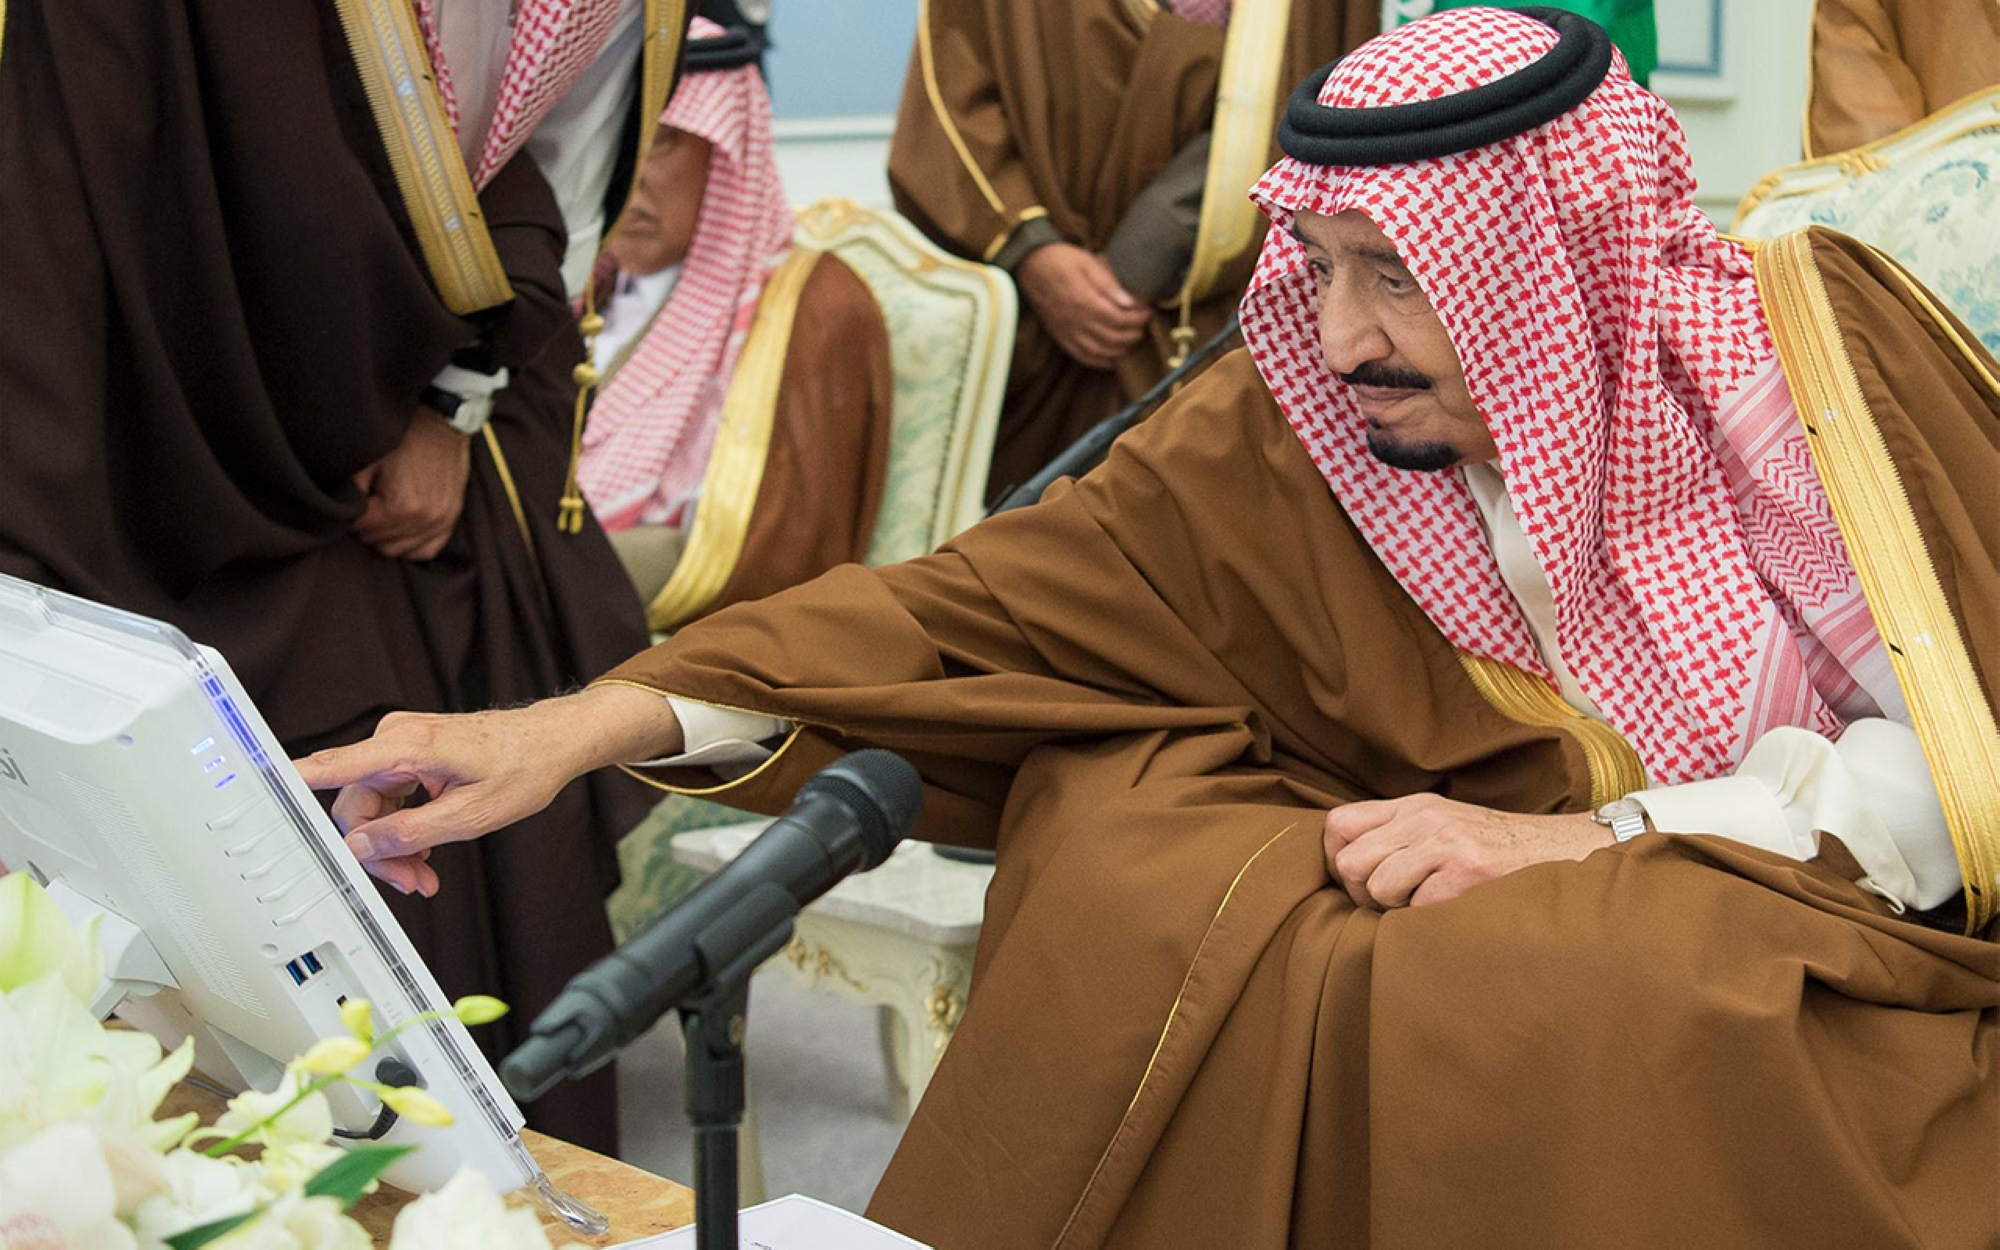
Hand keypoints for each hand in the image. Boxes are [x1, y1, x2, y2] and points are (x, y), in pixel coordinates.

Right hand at [294, 686, 685, 895]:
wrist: (552, 742)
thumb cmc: (524, 767)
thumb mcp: (471, 815)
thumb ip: (411, 833)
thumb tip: (361, 847)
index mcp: (407, 746)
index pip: (331, 767)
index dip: (289, 786)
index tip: (254, 800)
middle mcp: (396, 740)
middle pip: (355, 806)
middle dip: (377, 850)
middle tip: (411, 881)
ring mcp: (402, 746)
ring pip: (372, 808)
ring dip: (393, 846)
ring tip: (425, 873)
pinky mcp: (410, 756)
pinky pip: (389, 799)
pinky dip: (403, 828)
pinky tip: (424, 851)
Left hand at [353, 409, 471, 560]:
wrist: (443, 424)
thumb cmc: (405, 439)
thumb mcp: (368, 460)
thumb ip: (352, 492)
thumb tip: (341, 514)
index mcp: (401, 506)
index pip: (361, 529)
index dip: (349, 517)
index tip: (350, 503)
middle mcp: (424, 520)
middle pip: (379, 543)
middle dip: (366, 529)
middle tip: (363, 508)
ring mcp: (441, 522)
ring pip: (399, 550)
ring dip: (386, 538)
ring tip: (380, 518)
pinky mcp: (451, 519)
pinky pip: (426, 550)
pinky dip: (410, 545)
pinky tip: (401, 530)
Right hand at [1016, 244, 1151, 369]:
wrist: (1030, 266)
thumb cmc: (1061, 260)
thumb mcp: (1087, 262)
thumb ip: (1109, 284)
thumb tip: (1130, 302)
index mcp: (1085, 301)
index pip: (1119, 318)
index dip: (1138, 318)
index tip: (1147, 312)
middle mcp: (1076, 320)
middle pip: (1112, 337)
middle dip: (1133, 334)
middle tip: (1143, 326)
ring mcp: (1067, 330)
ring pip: (1099, 350)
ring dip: (1119, 350)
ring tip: (1131, 341)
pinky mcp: (1060, 335)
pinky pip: (1081, 355)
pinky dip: (1098, 361)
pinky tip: (1111, 359)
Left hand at [1323, 794, 1612, 910]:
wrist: (1564, 853)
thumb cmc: (1498, 852)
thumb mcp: (1445, 827)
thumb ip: (1399, 837)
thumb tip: (1344, 866)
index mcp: (1414, 806)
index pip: (1339, 824)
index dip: (1336, 860)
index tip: (1357, 881)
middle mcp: (1425, 818)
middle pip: (1349, 862)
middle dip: (1362, 894)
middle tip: (1392, 903)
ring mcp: (1446, 842)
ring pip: (1378, 887)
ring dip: (1397, 908)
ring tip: (1429, 902)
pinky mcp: (1468, 871)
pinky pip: (1417, 908)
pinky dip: (1430, 918)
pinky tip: (1455, 907)